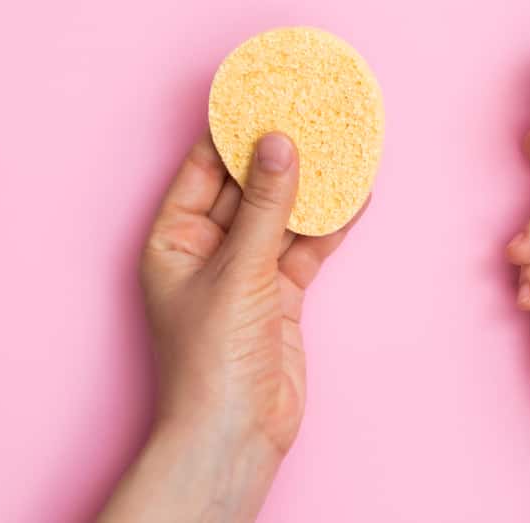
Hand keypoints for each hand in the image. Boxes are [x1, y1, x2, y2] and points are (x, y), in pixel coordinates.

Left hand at [101, 131, 364, 521]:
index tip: (267, 95)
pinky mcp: (280, 294)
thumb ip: (266, 207)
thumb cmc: (211, 360)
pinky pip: (306, 248)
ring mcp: (246, 272)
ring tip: (345, 146)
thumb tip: (281, 143)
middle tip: (314, 113)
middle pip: (249, 187)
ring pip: (283, 216)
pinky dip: (329, 226)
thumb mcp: (239, 271)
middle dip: (282, 154)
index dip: (235, 130)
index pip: (205, 167)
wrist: (237, 434)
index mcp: (174, 238)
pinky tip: (355, 198)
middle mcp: (207, 249)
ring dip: (313, 188)